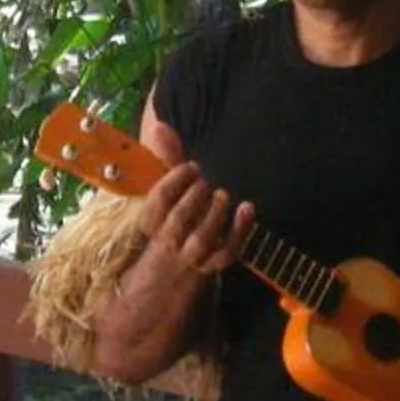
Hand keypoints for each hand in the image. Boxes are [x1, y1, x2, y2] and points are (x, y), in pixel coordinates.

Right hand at [136, 125, 249, 279]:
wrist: (169, 274)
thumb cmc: (170, 222)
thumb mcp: (166, 193)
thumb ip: (167, 159)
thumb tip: (160, 126)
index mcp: (152, 221)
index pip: (157, 202)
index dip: (175, 180)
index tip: (191, 167)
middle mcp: (169, 240)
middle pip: (178, 220)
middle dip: (193, 197)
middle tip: (206, 181)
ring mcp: (191, 256)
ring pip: (202, 238)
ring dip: (214, 214)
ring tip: (222, 194)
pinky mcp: (212, 265)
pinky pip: (227, 253)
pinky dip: (240, 231)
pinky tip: (247, 208)